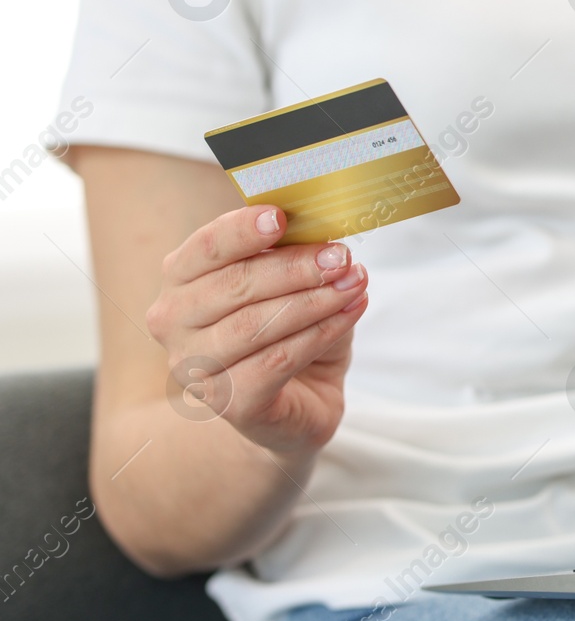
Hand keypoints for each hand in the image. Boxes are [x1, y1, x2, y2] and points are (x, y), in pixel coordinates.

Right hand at [145, 204, 369, 454]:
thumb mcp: (293, 284)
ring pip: (255, 324)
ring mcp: (195, 368)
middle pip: (234, 285)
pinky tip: (349, 313)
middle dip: (295, 267)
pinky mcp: (229, 403)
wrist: (299, 401)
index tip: (280, 216)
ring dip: (313, 300)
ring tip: (355, 283)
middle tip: (341, 257)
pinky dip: (319, 333)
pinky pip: (277, 360)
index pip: (205, 248)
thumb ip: (295, 256)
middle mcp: (173, 323)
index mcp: (181, 280)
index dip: (241, 230)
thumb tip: (324, 235)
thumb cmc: (290, 331)